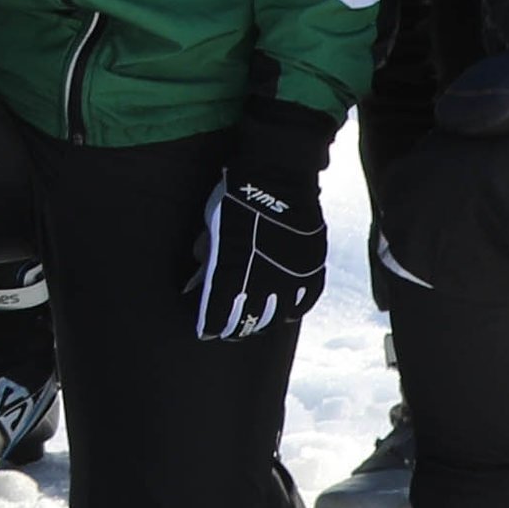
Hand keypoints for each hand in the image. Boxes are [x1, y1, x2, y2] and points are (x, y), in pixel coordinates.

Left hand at [186, 148, 329, 345]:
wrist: (278, 176)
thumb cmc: (237, 196)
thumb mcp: (212, 225)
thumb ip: (208, 254)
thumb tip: (196, 274)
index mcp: (231, 272)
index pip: (219, 314)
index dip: (211, 326)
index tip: (207, 331)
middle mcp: (262, 282)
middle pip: (249, 322)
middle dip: (236, 329)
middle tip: (230, 331)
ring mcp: (290, 276)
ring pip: (278, 317)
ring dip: (265, 323)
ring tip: (257, 325)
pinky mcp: (312, 268)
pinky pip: (306, 300)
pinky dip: (297, 309)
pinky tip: (289, 314)